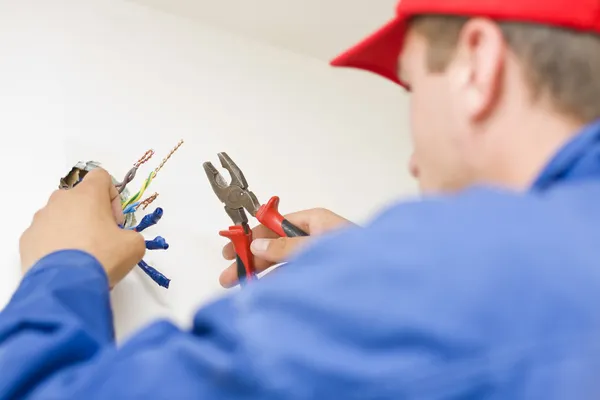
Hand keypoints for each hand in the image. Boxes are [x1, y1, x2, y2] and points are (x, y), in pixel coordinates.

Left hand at [20, 168, 145, 286]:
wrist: (65, 284)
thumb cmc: (101, 256)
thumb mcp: (134, 245)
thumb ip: (131, 234)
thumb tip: (123, 240)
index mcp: (87, 194)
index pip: (101, 176)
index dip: (112, 197)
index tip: (115, 221)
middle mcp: (61, 200)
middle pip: (80, 198)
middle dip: (92, 216)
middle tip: (102, 240)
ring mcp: (41, 218)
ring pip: (61, 216)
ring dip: (73, 230)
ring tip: (83, 256)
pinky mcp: (28, 238)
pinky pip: (45, 235)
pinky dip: (56, 245)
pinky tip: (66, 263)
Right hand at [220, 208, 350, 287]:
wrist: (391, 281)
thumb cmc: (362, 256)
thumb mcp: (316, 247)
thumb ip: (285, 248)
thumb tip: (258, 246)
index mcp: (315, 220)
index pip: (274, 223)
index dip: (251, 233)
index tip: (233, 245)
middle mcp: (314, 235)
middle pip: (274, 243)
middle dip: (251, 257)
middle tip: (229, 272)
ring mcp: (317, 255)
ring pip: (281, 262)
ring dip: (260, 273)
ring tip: (239, 286)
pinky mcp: (320, 273)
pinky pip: (292, 275)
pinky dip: (276, 283)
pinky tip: (262, 292)